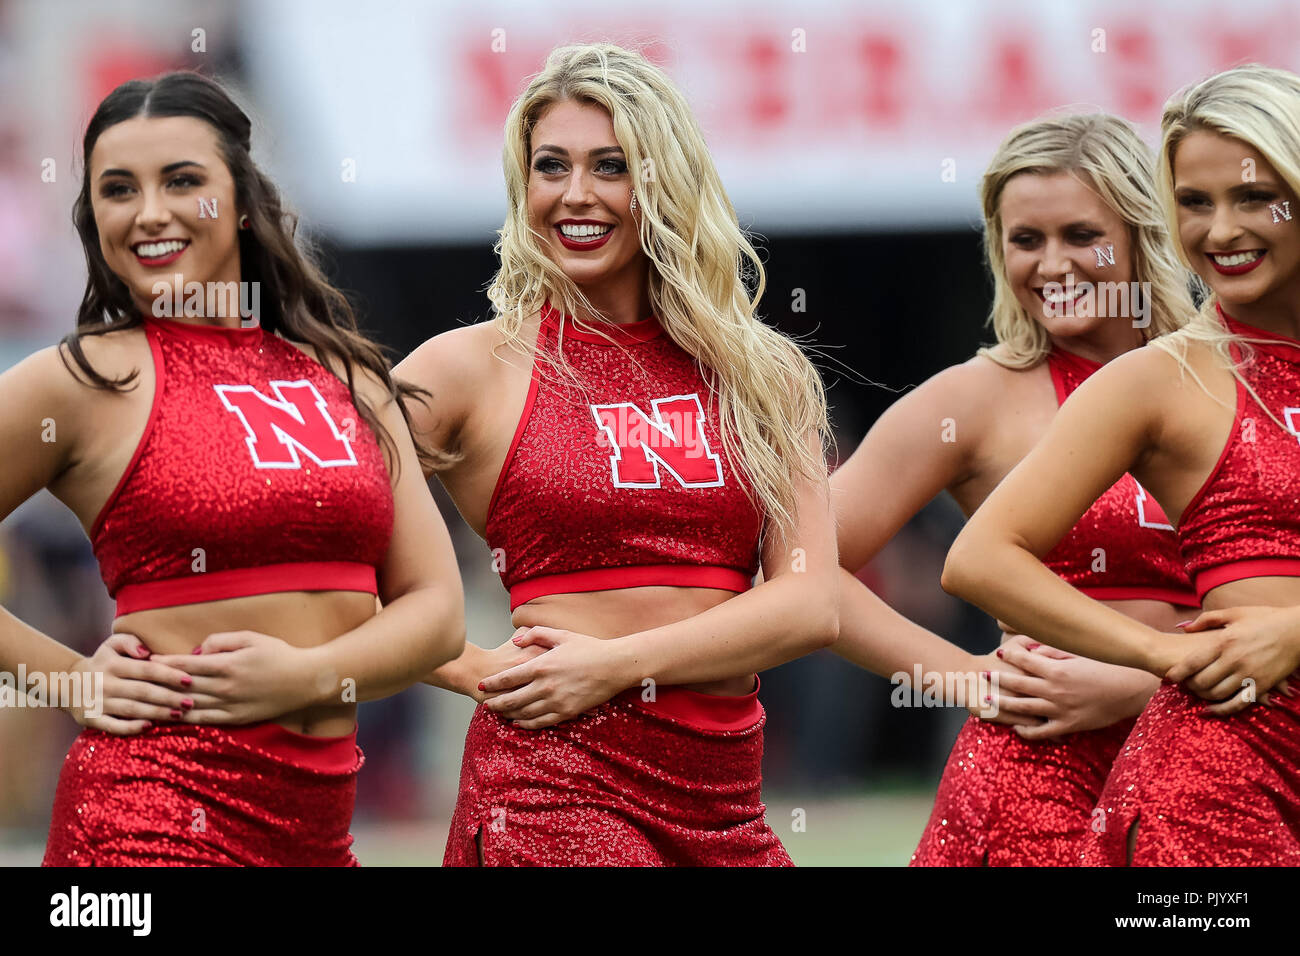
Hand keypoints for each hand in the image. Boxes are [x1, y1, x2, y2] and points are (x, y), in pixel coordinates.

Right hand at [67, 633, 194, 734]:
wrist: (66, 683)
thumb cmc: (102, 662)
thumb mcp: (111, 645)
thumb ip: (129, 642)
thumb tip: (145, 651)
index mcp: (112, 664)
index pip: (145, 669)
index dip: (168, 675)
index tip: (189, 680)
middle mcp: (105, 683)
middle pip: (142, 691)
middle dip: (168, 697)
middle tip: (191, 702)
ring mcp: (97, 702)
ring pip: (131, 709)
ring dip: (157, 713)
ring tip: (179, 714)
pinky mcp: (91, 719)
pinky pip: (113, 726)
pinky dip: (131, 727)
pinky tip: (149, 726)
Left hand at [151, 630, 322, 724]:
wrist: (305, 681)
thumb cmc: (279, 654)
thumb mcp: (252, 638)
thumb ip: (222, 640)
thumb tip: (198, 649)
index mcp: (227, 665)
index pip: (186, 664)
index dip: (165, 662)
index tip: (148, 660)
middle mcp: (225, 687)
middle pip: (182, 687)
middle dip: (159, 683)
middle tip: (139, 681)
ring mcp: (229, 706)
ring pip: (189, 706)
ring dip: (166, 704)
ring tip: (147, 702)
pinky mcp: (235, 719)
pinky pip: (204, 720)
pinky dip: (184, 719)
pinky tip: (170, 717)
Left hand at [479, 626, 625, 728]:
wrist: (615, 666)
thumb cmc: (589, 647)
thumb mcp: (562, 635)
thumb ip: (536, 634)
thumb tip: (515, 640)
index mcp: (542, 665)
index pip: (509, 678)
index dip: (492, 683)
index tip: (482, 685)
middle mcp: (546, 685)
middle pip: (512, 699)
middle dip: (496, 703)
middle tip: (485, 704)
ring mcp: (556, 701)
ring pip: (525, 713)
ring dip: (509, 714)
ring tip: (499, 714)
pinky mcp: (567, 712)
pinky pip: (541, 722)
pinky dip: (527, 724)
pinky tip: (519, 723)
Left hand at [982, 635, 1157, 739]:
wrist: (1130, 691)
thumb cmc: (1106, 668)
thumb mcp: (1079, 656)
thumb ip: (1054, 653)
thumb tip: (1033, 649)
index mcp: (1057, 670)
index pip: (1025, 660)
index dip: (1011, 654)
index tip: (1000, 651)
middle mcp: (1055, 690)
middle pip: (1018, 683)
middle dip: (998, 678)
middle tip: (983, 675)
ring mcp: (1060, 710)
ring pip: (1024, 708)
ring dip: (1003, 704)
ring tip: (989, 700)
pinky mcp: (1067, 726)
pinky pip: (1041, 732)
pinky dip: (1026, 731)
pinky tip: (1016, 727)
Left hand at [1165, 606, 1299, 715]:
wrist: (1299, 631)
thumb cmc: (1265, 619)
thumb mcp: (1234, 613)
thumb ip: (1206, 620)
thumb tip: (1184, 627)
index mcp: (1224, 641)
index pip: (1193, 662)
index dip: (1177, 672)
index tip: (1168, 677)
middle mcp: (1234, 660)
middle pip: (1201, 682)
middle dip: (1188, 686)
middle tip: (1183, 685)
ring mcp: (1249, 675)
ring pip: (1217, 694)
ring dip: (1202, 696)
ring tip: (1195, 693)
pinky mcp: (1262, 686)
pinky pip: (1238, 704)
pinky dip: (1222, 710)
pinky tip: (1210, 711)